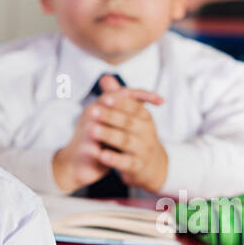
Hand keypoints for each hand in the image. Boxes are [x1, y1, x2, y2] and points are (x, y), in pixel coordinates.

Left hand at [87, 76, 167, 191]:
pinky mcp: (137, 166)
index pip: (135, 107)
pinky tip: (101, 154)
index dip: (121, 102)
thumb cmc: (136, 135)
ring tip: (92, 130)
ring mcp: (143, 150)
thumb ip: (118, 98)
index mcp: (145, 118)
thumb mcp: (131, 117)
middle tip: (92, 111)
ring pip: (125, 142)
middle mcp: (147, 133)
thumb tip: (105, 77)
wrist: (151, 166)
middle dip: (110, 116)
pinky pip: (126, 162)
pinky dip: (114, 159)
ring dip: (109, 135)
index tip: (105, 98)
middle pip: (128, 123)